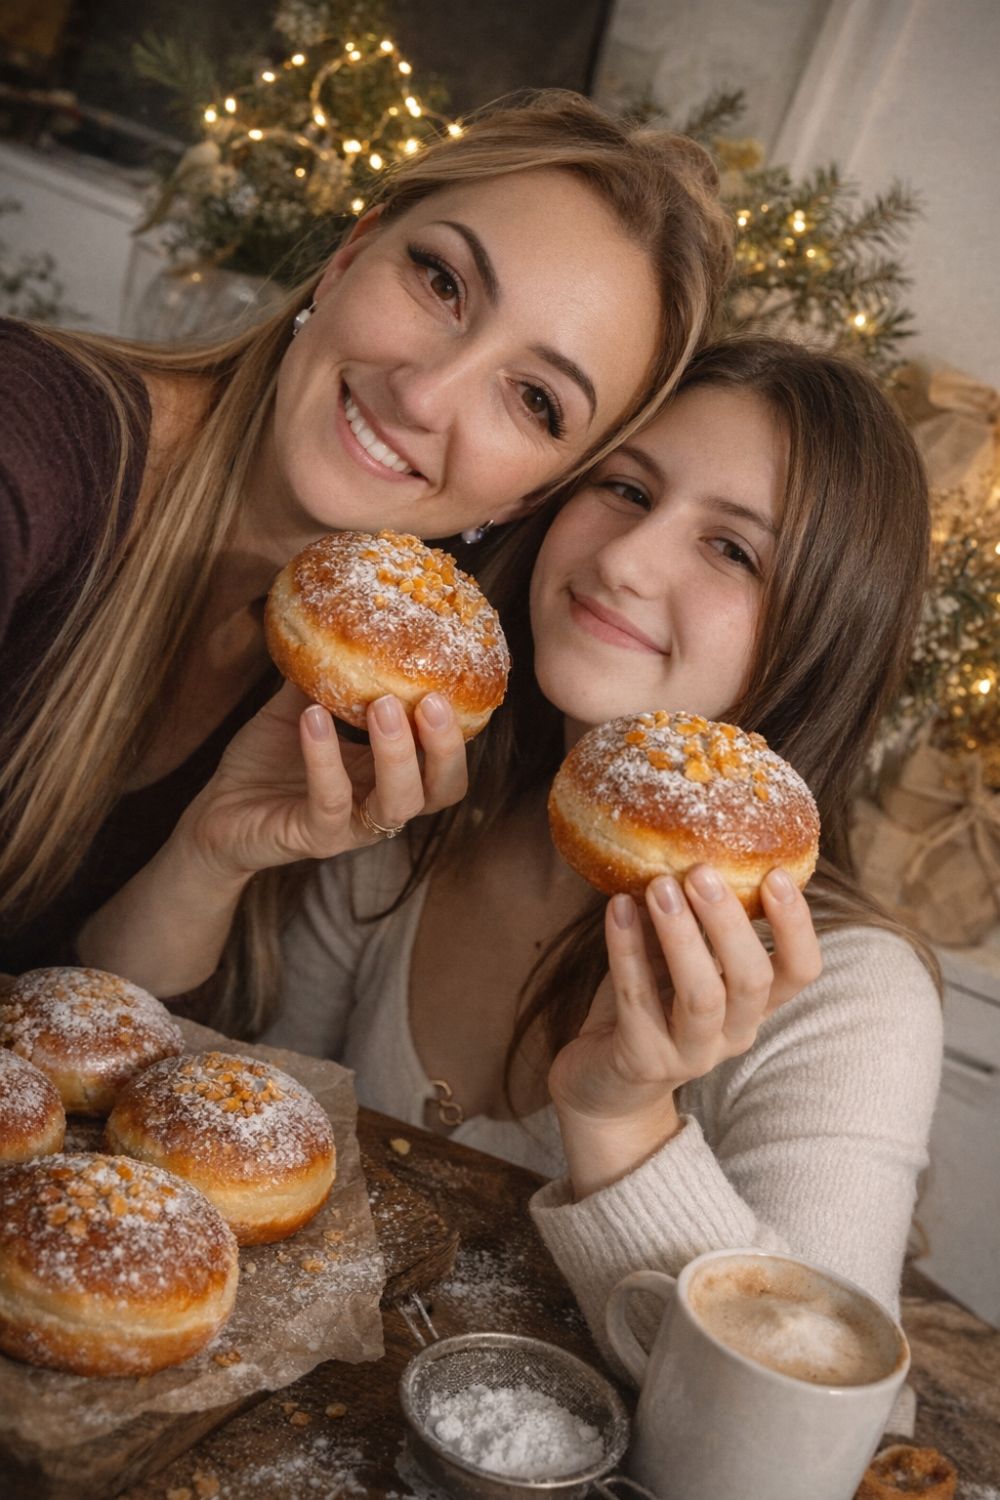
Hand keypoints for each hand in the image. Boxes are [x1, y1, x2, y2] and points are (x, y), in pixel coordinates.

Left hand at [179, 679, 467, 882]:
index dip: (460, 728)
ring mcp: (352, 827)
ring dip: (396, 753)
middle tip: (432, 698)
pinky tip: (313, 718)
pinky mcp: (314, 838)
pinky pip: (330, 801)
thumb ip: (328, 674)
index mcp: (390, 774)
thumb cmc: (266, 760)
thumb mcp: (301, 707)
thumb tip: (343, 614)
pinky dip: (325, 758)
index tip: (454, 677)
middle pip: (444, 790)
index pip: (446, 761)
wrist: (215, 811)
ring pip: (398, 802)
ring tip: (380, 705)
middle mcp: (382, 803)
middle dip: (446, 746)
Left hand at [549, 867, 821, 1194]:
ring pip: (701, 996)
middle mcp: (733, 1033)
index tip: (777, 873)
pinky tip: (617, 908)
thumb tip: (697, 842)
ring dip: (681, 935)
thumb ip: (696, 919)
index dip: (797, 925)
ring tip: (659, 886)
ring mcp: (690, 1054)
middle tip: (702, 870)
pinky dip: (626, 950)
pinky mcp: (643, 1061)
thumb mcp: (680, 959)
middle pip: (752, 980)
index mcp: (753, 1005)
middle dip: (729, 921)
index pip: (800, 970)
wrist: (600, 1083)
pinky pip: (637, 1001)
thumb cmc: (648, 1003)